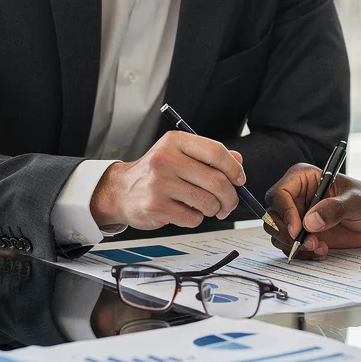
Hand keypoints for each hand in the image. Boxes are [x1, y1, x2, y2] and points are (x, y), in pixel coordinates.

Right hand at [91, 131, 244, 230]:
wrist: (120, 191)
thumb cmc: (154, 173)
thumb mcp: (178, 155)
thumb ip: (208, 156)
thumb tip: (237, 161)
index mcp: (175, 142)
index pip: (216, 151)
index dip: (234, 168)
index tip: (239, 179)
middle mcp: (166, 160)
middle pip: (216, 181)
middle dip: (230, 197)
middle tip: (228, 203)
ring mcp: (159, 184)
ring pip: (207, 202)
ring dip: (214, 210)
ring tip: (207, 208)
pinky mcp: (156, 206)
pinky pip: (193, 218)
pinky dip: (196, 219)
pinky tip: (185, 212)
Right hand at [263, 166, 360, 258]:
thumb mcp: (356, 201)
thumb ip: (335, 209)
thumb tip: (310, 222)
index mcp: (303, 179)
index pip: (279, 194)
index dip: (285, 213)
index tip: (297, 230)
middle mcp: (295, 197)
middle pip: (273, 216)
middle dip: (287, 234)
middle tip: (310, 243)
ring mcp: (297, 217)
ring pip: (277, 234)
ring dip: (295, 246)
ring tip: (320, 247)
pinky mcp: (302, 234)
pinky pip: (289, 246)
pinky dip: (302, 253)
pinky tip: (322, 250)